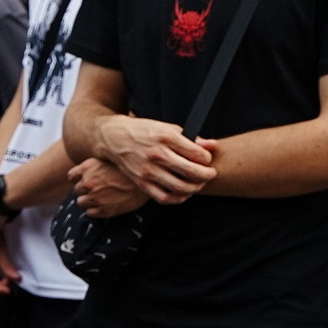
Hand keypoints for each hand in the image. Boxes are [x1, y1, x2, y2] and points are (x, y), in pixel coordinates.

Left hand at [70, 157, 148, 219]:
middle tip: (99, 188)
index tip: (88, 179)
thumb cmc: (131, 168)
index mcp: (88, 168)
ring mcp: (95, 197)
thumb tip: (85, 172)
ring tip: (102, 197)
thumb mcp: (110, 159)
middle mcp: (88, 182)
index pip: (71, 176)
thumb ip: (95, 166)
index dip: (79, 178)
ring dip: (89, 200)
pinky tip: (106, 204)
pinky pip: (90, 213)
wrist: (148, 181)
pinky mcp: (103, 210)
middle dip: (85, 189)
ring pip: (81, 202)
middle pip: (77, 190)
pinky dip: (95, 210)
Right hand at [95, 115, 216, 203]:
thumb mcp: (167, 128)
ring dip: (195, 188)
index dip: (207, 158)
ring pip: (180, 187)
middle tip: (210, 174)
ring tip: (199, 184)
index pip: (196, 153)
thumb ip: (191, 138)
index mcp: (166, 137)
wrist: (114, 137)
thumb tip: (212, 145)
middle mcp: (157, 154)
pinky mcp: (141, 182)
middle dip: (206, 175)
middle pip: (191, 171)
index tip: (207, 159)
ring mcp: (148, 170)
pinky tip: (183, 193)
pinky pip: (164, 198)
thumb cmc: (142, 131)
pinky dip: (178, 199)